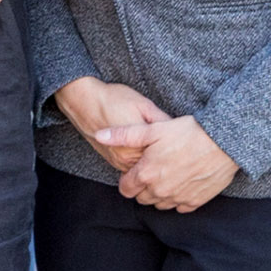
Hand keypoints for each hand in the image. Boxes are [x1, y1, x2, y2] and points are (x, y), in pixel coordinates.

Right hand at [52, 78, 172, 175]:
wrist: (82, 101)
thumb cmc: (113, 99)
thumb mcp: (144, 105)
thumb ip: (162, 121)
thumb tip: (181, 132)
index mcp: (141, 146)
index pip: (168, 155)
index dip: (179, 150)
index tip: (187, 145)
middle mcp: (129, 159)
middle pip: (157, 166)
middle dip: (168, 159)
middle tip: (180, 151)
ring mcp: (120, 162)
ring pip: (145, 170)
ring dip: (154, 164)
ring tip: (166, 154)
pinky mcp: (113, 161)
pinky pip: (133, 168)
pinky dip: (141, 163)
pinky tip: (146, 152)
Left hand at [97, 114, 239, 211]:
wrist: (223, 143)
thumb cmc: (187, 133)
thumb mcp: (152, 129)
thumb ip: (123, 135)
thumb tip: (99, 135)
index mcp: (146, 175)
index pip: (126, 189)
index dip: (128, 179)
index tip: (136, 169)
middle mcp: (160, 191)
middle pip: (142, 198)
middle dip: (142, 187)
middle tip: (152, 170)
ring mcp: (178, 198)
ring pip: (160, 204)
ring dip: (159, 193)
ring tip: (167, 174)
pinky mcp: (196, 201)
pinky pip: (180, 207)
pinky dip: (178, 198)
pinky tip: (182, 182)